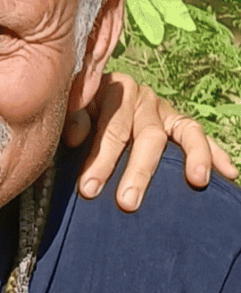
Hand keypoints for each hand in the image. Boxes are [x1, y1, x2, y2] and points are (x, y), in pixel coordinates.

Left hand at [63, 72, 237, 211]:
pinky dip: (214, 153)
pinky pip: (198, 134)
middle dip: (136, 172)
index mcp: (112, 89)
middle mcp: (140, 95)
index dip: (100, 160)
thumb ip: (71, 120)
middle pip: (146, 135)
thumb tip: (78, 137)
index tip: (88, 189)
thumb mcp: (68, 110)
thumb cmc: (74, 112)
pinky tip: (228, 173)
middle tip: (127, 203)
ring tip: (196, 182)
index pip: (111, 128)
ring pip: (181, 132)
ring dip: (191, 158)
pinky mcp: (176, 120)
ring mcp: (161, 107)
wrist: (86, 95)